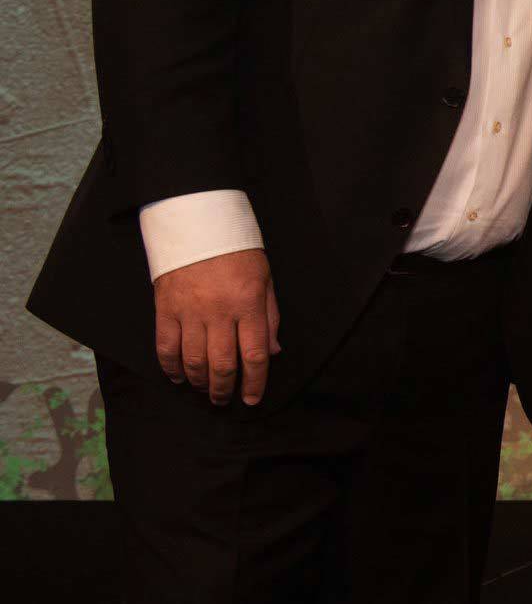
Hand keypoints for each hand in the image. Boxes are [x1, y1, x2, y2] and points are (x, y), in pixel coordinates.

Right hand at [152, 248, 279, 405]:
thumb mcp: (265, 279)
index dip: (254, 382)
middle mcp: (219, 312)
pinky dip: (171, 367)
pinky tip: (177, 377)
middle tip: (225, 399)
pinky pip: (166, 347)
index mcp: (248, 304)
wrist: (198, 225)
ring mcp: (190, 312)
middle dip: (224, 389)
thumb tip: (272, 352)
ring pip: (193, 361)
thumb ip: (270, 317)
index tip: (252, 398)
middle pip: (222, 364)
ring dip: (199, 382)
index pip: (254, 354)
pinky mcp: (166, 309)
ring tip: (204, 390)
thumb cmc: (237, 251)